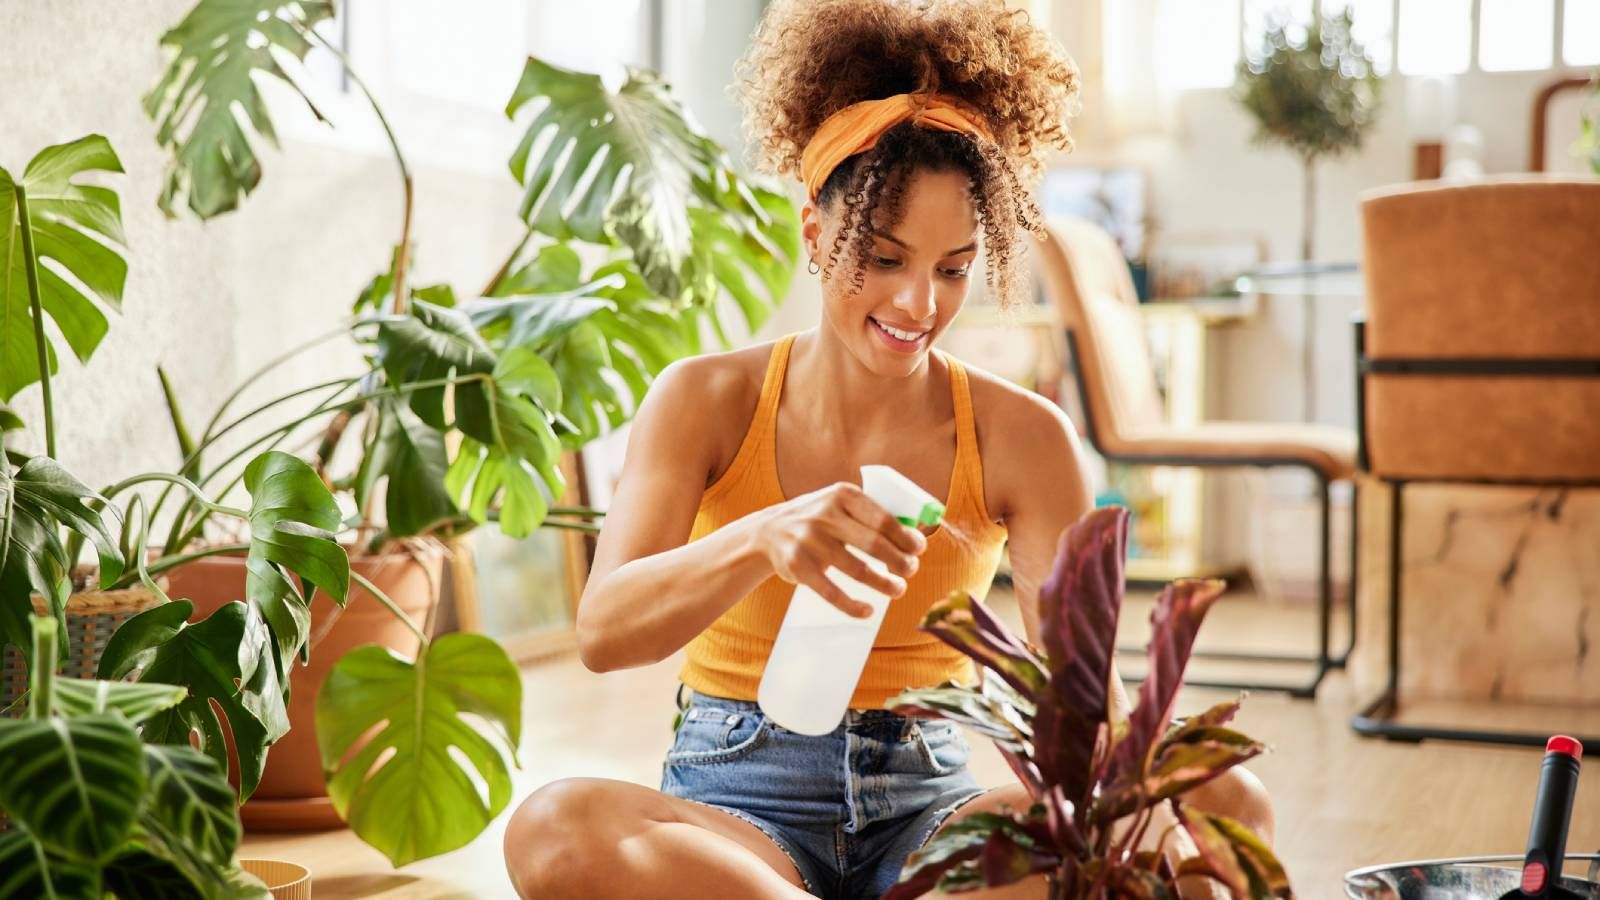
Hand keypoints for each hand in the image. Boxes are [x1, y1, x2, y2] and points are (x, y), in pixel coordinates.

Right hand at [753, 482, 927, 617]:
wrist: (768, 531)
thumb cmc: (817, 518)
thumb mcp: (838, 503)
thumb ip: (868, 515)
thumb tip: (912, 537)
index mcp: (842, 495)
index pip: (883, 518)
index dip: (905, 537)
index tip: (919, 549)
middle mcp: (824, 515)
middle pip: (874, 544)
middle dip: (899, 561)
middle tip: (911, 570)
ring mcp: (809, 541)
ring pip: (857, 569)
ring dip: (884, 583)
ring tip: (898, 589)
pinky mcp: (799, 566)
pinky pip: (831, 592)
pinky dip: (852, 605)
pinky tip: (867, 610)